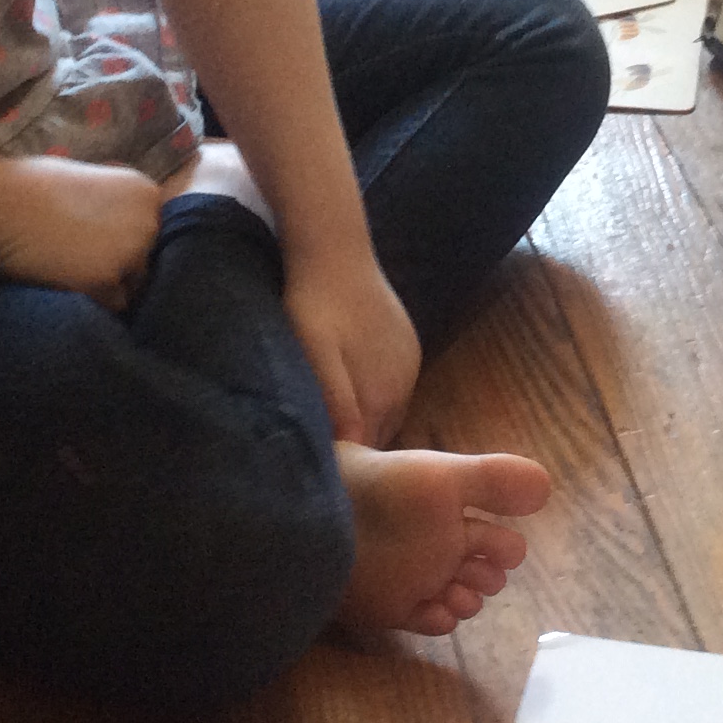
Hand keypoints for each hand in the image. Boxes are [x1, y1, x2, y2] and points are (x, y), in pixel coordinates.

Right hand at [0, 155, 164, 308]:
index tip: (99, 247)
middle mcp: (148, 222)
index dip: (124, 244)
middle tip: (82, 263)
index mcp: (146, 193)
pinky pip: (111, 305)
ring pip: (131, 286)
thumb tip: (115, 223)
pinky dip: (93, 303)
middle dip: (120, 267)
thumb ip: (111, 202)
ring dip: (107, 286)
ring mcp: (131, 253)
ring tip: (71, 273)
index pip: (150, 234)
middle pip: (145, 261)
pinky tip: (67, 285)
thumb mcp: (87, 179)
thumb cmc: (30, 185)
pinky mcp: (108, 280)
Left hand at [284, 248, 422, 445]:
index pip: (366, 450)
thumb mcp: (316, 356)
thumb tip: (351, 446)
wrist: (337, 252)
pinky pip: (395, 387)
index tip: (322, 470)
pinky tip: (354, 388)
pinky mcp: (409, 349)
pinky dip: (377, 396)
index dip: (347, 464)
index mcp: (379, 396)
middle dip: (358, 446)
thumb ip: (336, 402)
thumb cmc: (313, 306)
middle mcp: (402, 388)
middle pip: (379, 435)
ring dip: (367, 421)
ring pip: (388, 412)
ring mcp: (408, 367)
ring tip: (337, 424)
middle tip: (325, 454)